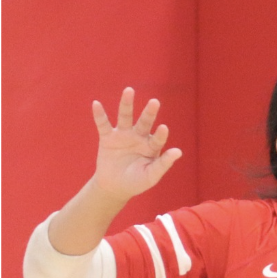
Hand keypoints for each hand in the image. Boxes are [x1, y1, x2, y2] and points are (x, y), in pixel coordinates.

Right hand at [91, 87, 182, 201]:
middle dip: (149, 113)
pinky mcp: (108, 137)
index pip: (157, 139)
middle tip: (155, 102)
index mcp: (151, 146)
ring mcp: (123, 135)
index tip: (164, 128)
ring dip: (127, 104)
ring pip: (125, 117)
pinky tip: (96, 104)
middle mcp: (138, 137)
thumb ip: (163, 164)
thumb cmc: (137, 182)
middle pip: (144, 123)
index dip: (160, 135)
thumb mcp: (151, 176)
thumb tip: (179, 152)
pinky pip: (103, 124)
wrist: (115, 187)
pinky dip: (100, 115)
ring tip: (129, 90)